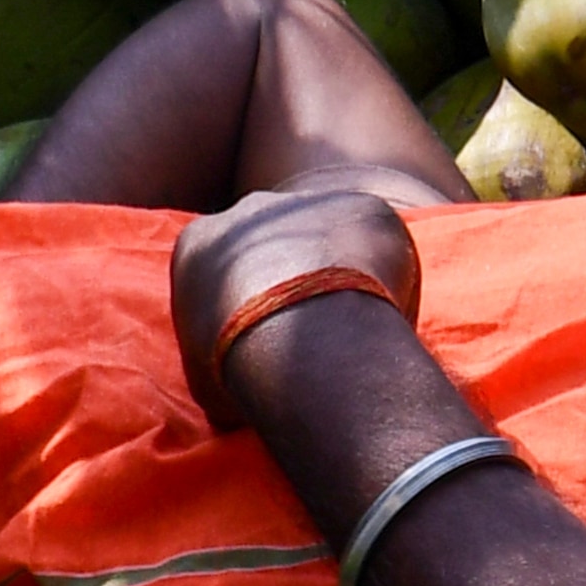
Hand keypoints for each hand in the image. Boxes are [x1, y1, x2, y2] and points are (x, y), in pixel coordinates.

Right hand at [167, 184, 422, 426]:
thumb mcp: (203, 375)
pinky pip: (375, 237)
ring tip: (350, 319)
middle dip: (287, 274)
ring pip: (325, 232)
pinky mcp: (365, 207)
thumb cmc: (238, 364)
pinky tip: (385, 304)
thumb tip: (234, 382)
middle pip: (270, 240)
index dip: (238, 304)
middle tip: (308, 324)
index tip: (258, 336)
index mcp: (200, 242)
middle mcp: (251, 210)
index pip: (217, 268)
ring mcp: (311, 203)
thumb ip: (216, 357)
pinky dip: (383, 266)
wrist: (304, 336)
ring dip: (335, 267)